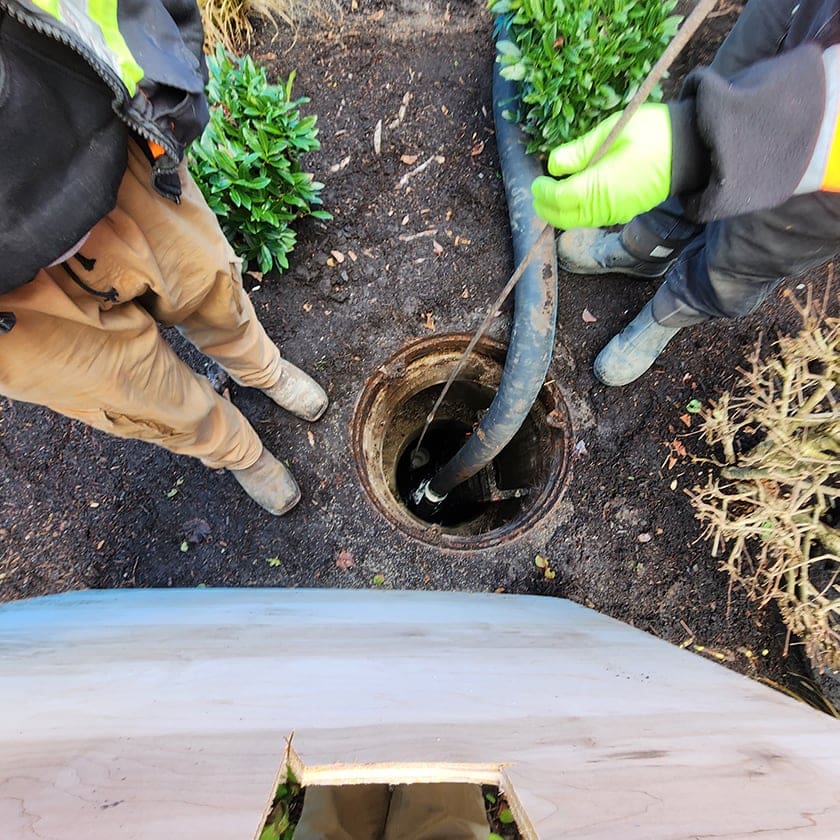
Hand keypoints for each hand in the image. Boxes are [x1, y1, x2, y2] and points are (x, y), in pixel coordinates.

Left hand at [531, 103, 671, 229]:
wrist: (690, 149)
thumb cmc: (652, 133)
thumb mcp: (610, 131)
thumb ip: (579, 151)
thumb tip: (553, 165)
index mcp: (600, 185)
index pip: (559, 198)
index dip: (543, 191)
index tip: (536, 180)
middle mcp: (605, 206)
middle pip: (564, 218)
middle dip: (546, 207)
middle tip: (538, 191)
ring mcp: (615, 213)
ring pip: (577, 221)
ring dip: (560, 211)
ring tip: (552, 193)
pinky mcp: (623, 213)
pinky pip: (592, 218)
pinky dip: (577, 211)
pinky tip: (575, 196)